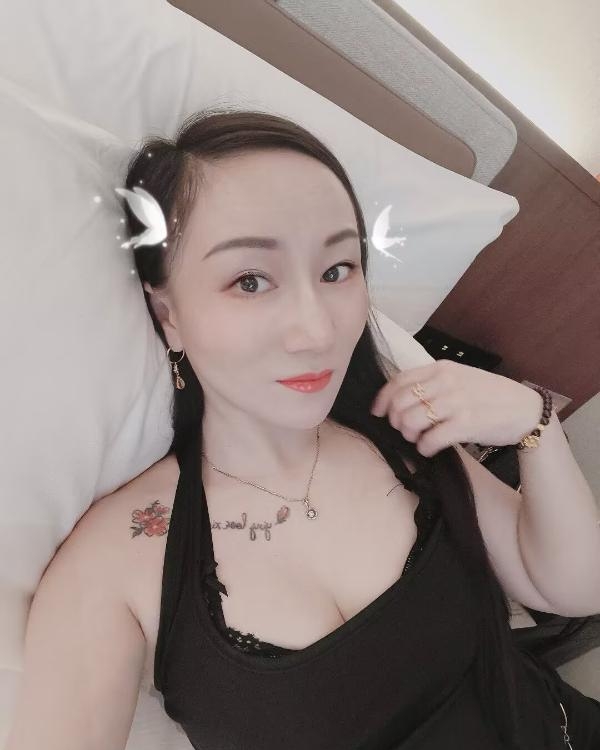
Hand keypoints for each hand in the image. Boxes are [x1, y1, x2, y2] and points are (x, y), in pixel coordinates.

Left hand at [370, 359, 544, 457]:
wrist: (525, 409)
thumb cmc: (490, 396)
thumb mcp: (460, 378)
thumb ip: (433, 383)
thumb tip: (401, 400)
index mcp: (441, 368)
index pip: (399, 380)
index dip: (383, 399)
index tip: (377, 412)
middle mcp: (446, 382)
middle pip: (400, 402)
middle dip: (395, 420)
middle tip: (404, 430)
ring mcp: (456, 402)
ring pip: (411, 421)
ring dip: (409, 435)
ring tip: (418, 439)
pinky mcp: (465, 424)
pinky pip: (430, 439)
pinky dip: (424, 447)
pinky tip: (429, 449)